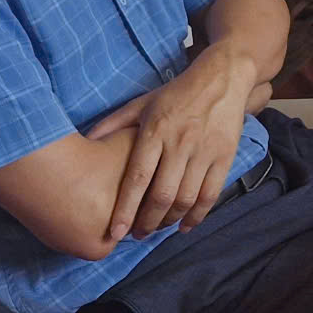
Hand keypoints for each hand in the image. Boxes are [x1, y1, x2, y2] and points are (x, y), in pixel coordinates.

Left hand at [86, 48, 267, 240]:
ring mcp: (204, 151)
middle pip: (162, 195)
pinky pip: (211, 194)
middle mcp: (179, 144)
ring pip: (186, 198)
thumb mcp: (143, 102)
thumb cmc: (177, 93)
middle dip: (148, 222)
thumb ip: (114, 123)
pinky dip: (198, 215)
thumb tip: (87, 140)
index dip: (126, 209)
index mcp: (155, 131)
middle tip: (138, 235)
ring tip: (159, 228)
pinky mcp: (224, 156)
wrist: (222, 78)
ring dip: (171, 221)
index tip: (116, 232)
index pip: (138, 178)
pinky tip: (186, 225)